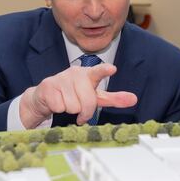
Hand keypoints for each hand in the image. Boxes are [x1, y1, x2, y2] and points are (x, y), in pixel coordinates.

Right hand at [19, 63, 137, 127]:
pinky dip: (58, 109)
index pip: (98, 72)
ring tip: (66, 102)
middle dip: (85, 111)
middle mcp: (75, 73)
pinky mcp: (48, 87)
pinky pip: (59, 107)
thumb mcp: (94, 97)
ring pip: (73, 106)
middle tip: (80, 111)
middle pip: (87, 101)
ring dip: (70, 110)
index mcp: (88, 75)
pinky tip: (56, 102)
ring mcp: (60, 78)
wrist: (45, 96)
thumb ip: (113, 98)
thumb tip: (134, 99)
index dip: (105, 70)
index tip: (112, 69)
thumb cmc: (74, 95)